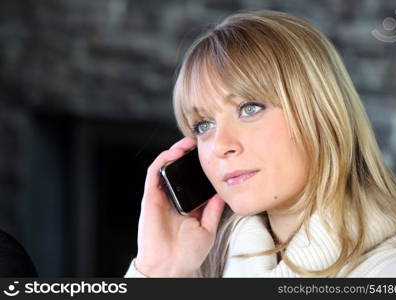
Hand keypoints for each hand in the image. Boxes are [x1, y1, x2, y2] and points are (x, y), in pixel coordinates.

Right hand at [134, 137, 224, 276]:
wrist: (170, 266)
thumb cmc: (186, 253)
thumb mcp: (208, 229)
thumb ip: (213, 210)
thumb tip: (221, 193)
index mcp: (186, 206)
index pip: (190, 180)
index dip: (197, 167)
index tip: (209, 156)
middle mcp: (172, 199)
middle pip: (177, 170)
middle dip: (185, 154)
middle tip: (198, 144)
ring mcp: (161, 197)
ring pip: (164, 168)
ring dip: (174, 152)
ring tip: (187, 144)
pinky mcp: (150, 197)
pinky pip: (153, 174)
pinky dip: (162, 160)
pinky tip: (173, 152)